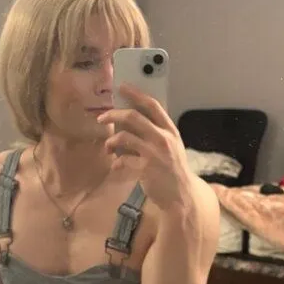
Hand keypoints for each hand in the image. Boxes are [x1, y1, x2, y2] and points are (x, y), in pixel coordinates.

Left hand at [96, 83, 193, 211]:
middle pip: (133, 117)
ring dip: (111, 141)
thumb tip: (129, 120)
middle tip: (101, 118)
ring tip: (108, 147)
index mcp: (170, 131)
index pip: (152, 105)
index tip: (122, 87)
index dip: (136, 94)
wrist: (181, 196)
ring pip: (123, 137)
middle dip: (113, 114)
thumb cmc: (173, 170)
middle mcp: (163, 139)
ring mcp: (154, 154)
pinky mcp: (145, 169)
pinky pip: (122, 159)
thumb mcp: (171, 147)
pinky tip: (116, 165)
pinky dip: (116, 161)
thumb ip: (156, 133)